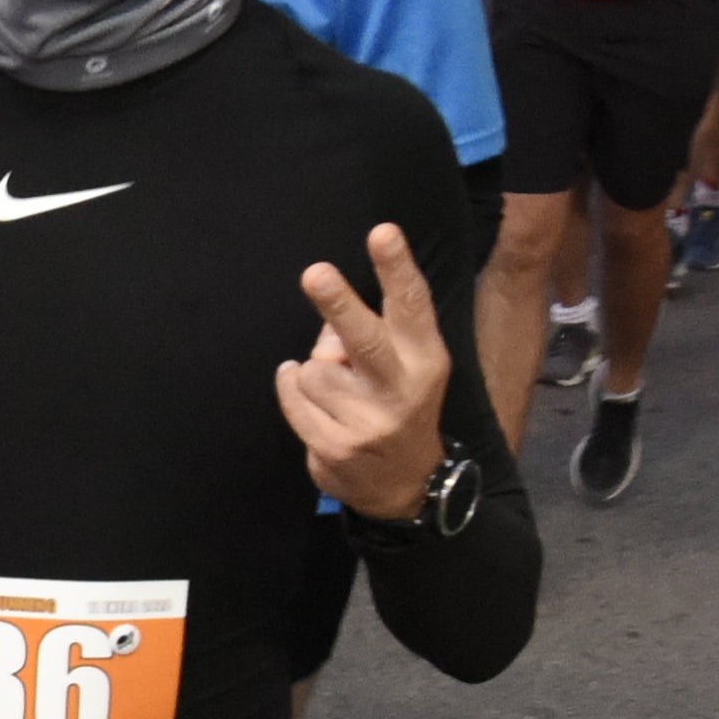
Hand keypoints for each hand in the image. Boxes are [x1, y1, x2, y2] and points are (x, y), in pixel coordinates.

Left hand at [279, 222, 461, 516]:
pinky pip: (294, 398)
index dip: (396, 268)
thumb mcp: (405, 364)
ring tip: (338, 392)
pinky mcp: (336, 448)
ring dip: (314, 373)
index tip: (382, 232)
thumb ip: (373, 330)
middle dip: (339, 304)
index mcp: (424, 359)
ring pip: (313, 369)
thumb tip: (329, 305)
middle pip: (364, 339)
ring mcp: (368, 423)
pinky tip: (315, 403)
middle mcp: (401, 389)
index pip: (411, 305)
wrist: (405, 486)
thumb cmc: (396, 404)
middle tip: (315, 273)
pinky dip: (294, 391)